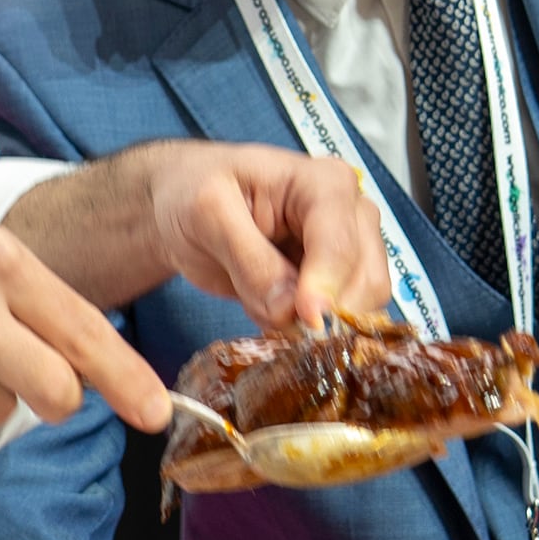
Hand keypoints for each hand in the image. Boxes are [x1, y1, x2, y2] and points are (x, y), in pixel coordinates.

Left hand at [6, 141, 388, 329]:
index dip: (331, 280)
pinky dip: (320, 340)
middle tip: (301, 352)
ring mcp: (337, 251)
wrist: (170, 202)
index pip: (342, 233)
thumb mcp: (204, 216)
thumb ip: (250, 260)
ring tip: (292, 356)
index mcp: (317, 183)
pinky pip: (336, 317)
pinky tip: (291, 354)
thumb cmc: (185, 193)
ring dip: (333, 333)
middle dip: (340, 314)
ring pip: (360, 301)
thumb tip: (295, 309)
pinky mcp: (322, 283)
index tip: (310, 320)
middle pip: (368, 272)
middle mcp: (342, 213)